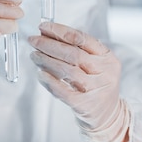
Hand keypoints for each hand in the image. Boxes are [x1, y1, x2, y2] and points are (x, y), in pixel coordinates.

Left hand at [28, 22, 129, 141]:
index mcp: (108, 58)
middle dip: (49, 45)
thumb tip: (48, 35)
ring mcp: (96, 89)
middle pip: (73, 54)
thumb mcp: (96, 65)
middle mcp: (105, 72)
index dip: (60, 31)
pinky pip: (62, 90)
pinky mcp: (84, 105)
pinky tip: (40, 74)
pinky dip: (49, 81)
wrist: (107, 115)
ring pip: (67, 70)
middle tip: (33, 40)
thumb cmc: (97, 85)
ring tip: (34, 55)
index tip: (44, 27)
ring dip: (46, 61)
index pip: (82, 39)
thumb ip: (78, 50)